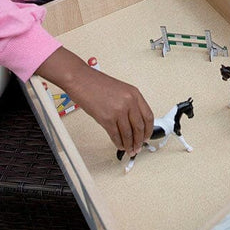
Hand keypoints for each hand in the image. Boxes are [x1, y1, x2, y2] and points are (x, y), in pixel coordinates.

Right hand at [37, 47, 152, 155]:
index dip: (149, 129)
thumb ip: (130, 104)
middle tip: (139, 147)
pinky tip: (120, 145)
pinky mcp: (106, 118)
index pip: (148, 116)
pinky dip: (119, 143)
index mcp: (134, 93)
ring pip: (128, 134)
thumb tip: (134, 122)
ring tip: (130, 150)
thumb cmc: (96, 84)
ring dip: (130, 144)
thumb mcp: (121, 90)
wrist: (80, 80)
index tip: (147, 136)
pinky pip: (116, 135)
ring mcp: (118, 110)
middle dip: (140, 140)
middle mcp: (129, 102)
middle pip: (139, 127)